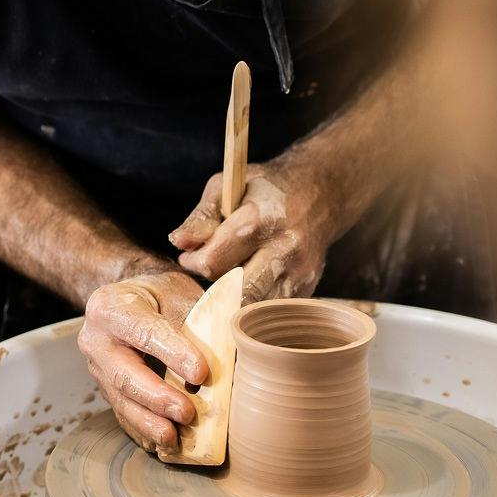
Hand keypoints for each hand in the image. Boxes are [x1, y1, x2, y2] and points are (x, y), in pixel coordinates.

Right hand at [77, 269, 207, 453]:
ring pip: (120, 400)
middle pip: (123, 374)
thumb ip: (194, 321)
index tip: (200, 373)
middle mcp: (95, 340)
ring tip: (174, 437)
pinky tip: (162, 444)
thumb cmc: (159, 295)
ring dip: (148, 422)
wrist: (131, 300)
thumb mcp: (176, 293)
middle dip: (156, 397)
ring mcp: (97, 369)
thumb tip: (229, 356)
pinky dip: (143, 430)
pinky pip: (122, 414)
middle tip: (187, 413)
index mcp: (110, 307)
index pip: (142, 331)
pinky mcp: (106, 391)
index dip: (171, 353)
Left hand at [168, 155, 344, 301]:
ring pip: (254, 307)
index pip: (213, 262)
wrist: (318, 193)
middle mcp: (282, 249)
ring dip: (234, 300)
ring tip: (228, 278)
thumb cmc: (263, 190)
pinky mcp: (308, 287)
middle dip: (213, 286)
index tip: (190, 256)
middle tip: (208, 272)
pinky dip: (254, 304)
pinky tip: (248, 285)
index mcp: (257, 221)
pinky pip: (272, 309)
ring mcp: (299, 272)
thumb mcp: (226, 187)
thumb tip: (178, 243)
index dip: (193, 262)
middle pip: (235, 292)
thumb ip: (200, 218)